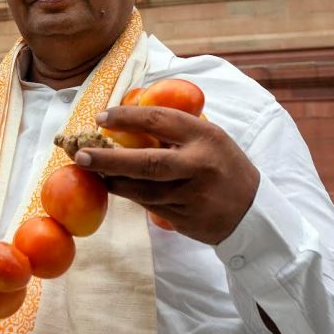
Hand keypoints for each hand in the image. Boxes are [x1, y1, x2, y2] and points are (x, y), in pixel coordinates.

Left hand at [73, 105, 259, 244]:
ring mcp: (191, 194)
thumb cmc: (223, 166)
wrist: (252, 212)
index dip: (126, 118)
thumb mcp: (209, 138)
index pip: (159, 121)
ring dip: (112, 179)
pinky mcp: (184, 216)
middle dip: (108, 158)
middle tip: (80, 153)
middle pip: (145, 161)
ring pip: (141, 188)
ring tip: (89, 169)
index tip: (101, 117)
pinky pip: (148, 204)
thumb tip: (129, 117)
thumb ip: (176, 129)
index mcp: (204, 135)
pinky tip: (112, 185)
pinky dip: (127, 194)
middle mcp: (197, 164)